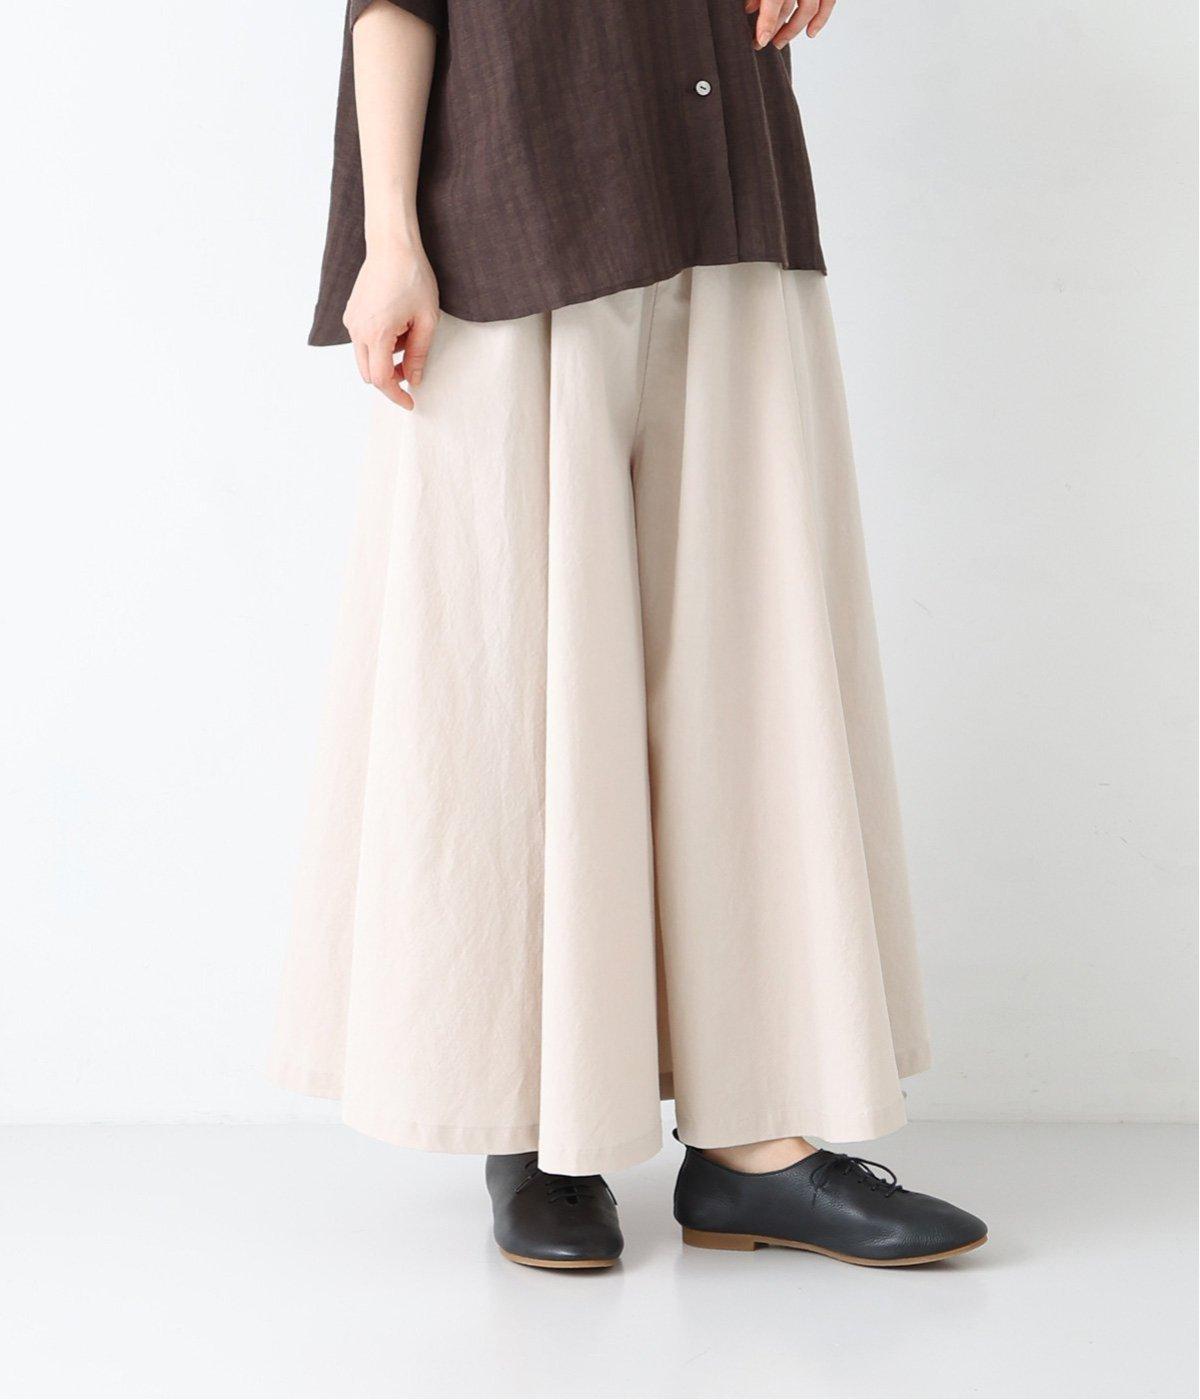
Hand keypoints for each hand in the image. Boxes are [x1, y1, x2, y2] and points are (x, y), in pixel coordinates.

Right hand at [343, 245, 439, 409]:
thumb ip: (419, 354)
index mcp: (376, 333)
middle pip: (369, 374)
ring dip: (386, 360)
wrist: (392, 246)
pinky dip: (379, 346)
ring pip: (365, 359)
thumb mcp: (426, 320)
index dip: (396, 395)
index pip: (382, 380)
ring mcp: (351, 321)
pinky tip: (397, 327)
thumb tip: (414, 379)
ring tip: (408, 336)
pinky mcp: (351, 313)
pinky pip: (362, 342)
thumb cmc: (413, 277)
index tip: (410, 402)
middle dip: (391, 380)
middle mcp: (357, 330)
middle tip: (412, 370)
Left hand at [747, 0, 836, 49]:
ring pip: (809, 9)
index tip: (760, 41)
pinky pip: (828, 2)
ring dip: (793, 28)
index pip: (775, 0)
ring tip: (778, 43)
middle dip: (774, 28)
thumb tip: (748, 9)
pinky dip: (821, 19)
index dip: (767, 21)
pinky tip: (811, 33)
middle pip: (789, 7)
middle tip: (760, 43)